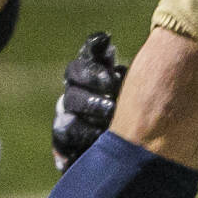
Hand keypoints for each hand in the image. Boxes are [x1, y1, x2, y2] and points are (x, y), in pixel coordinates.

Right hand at [51, 32, 125, 170]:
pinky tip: (73, 159)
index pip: (76, 70)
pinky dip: (65, 154)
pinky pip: (61, 151)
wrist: (137, 138)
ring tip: (102, 134)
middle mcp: (71, 100)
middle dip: (90, 103)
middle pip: (71, 97)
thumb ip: (111, 62)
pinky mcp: (65, 149)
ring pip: (64, 125)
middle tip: (112, 109)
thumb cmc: (130, 100)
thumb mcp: (126, 79)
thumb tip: (104, 37)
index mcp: (83, 79)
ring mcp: (66, 124)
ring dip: (83, 129)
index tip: (112, 81)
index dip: (91, 74)